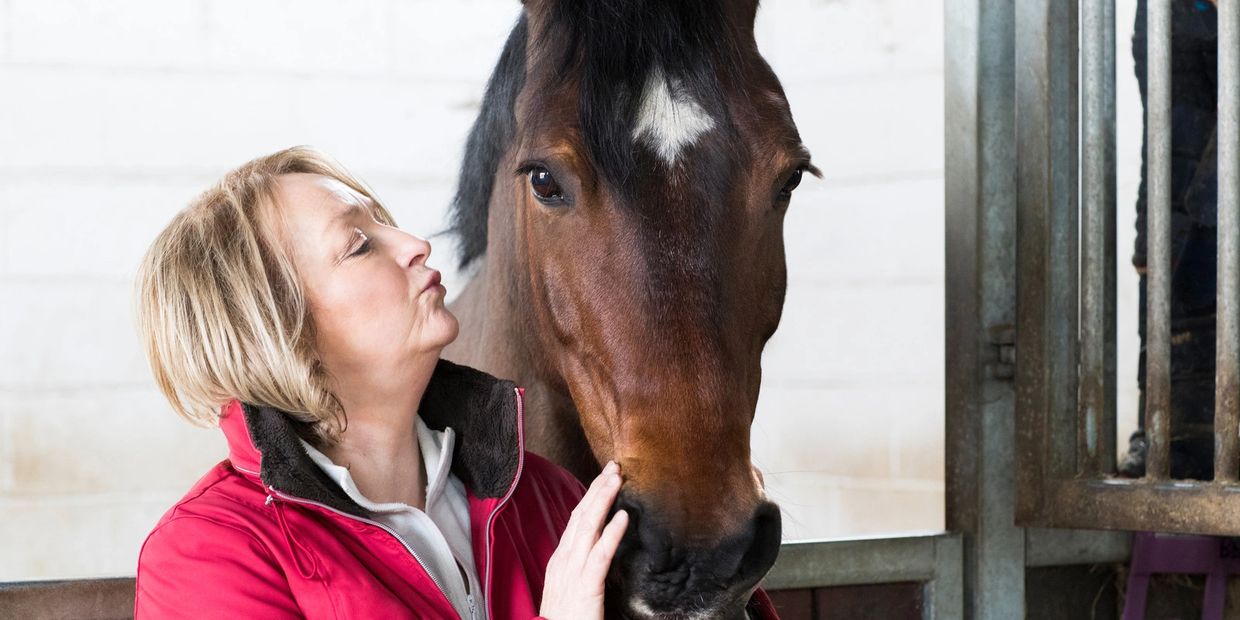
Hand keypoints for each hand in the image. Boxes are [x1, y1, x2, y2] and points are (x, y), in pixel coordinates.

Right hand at [539, 461, 628, 619]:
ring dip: (604, 501)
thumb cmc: (565, 619)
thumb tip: (596, 547)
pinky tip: (623, 517)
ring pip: (589, 528)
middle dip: (597, 488)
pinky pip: (600, 556)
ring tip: (618, 480)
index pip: (576, 519)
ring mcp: (573, 572)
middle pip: (581, 516)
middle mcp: (564, 560)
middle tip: (614, 466)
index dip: (591, 496)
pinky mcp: (586, 587)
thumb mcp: (570, 586)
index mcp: (561, 559)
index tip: (605, 477)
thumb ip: (581, 565)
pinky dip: (612, 534)